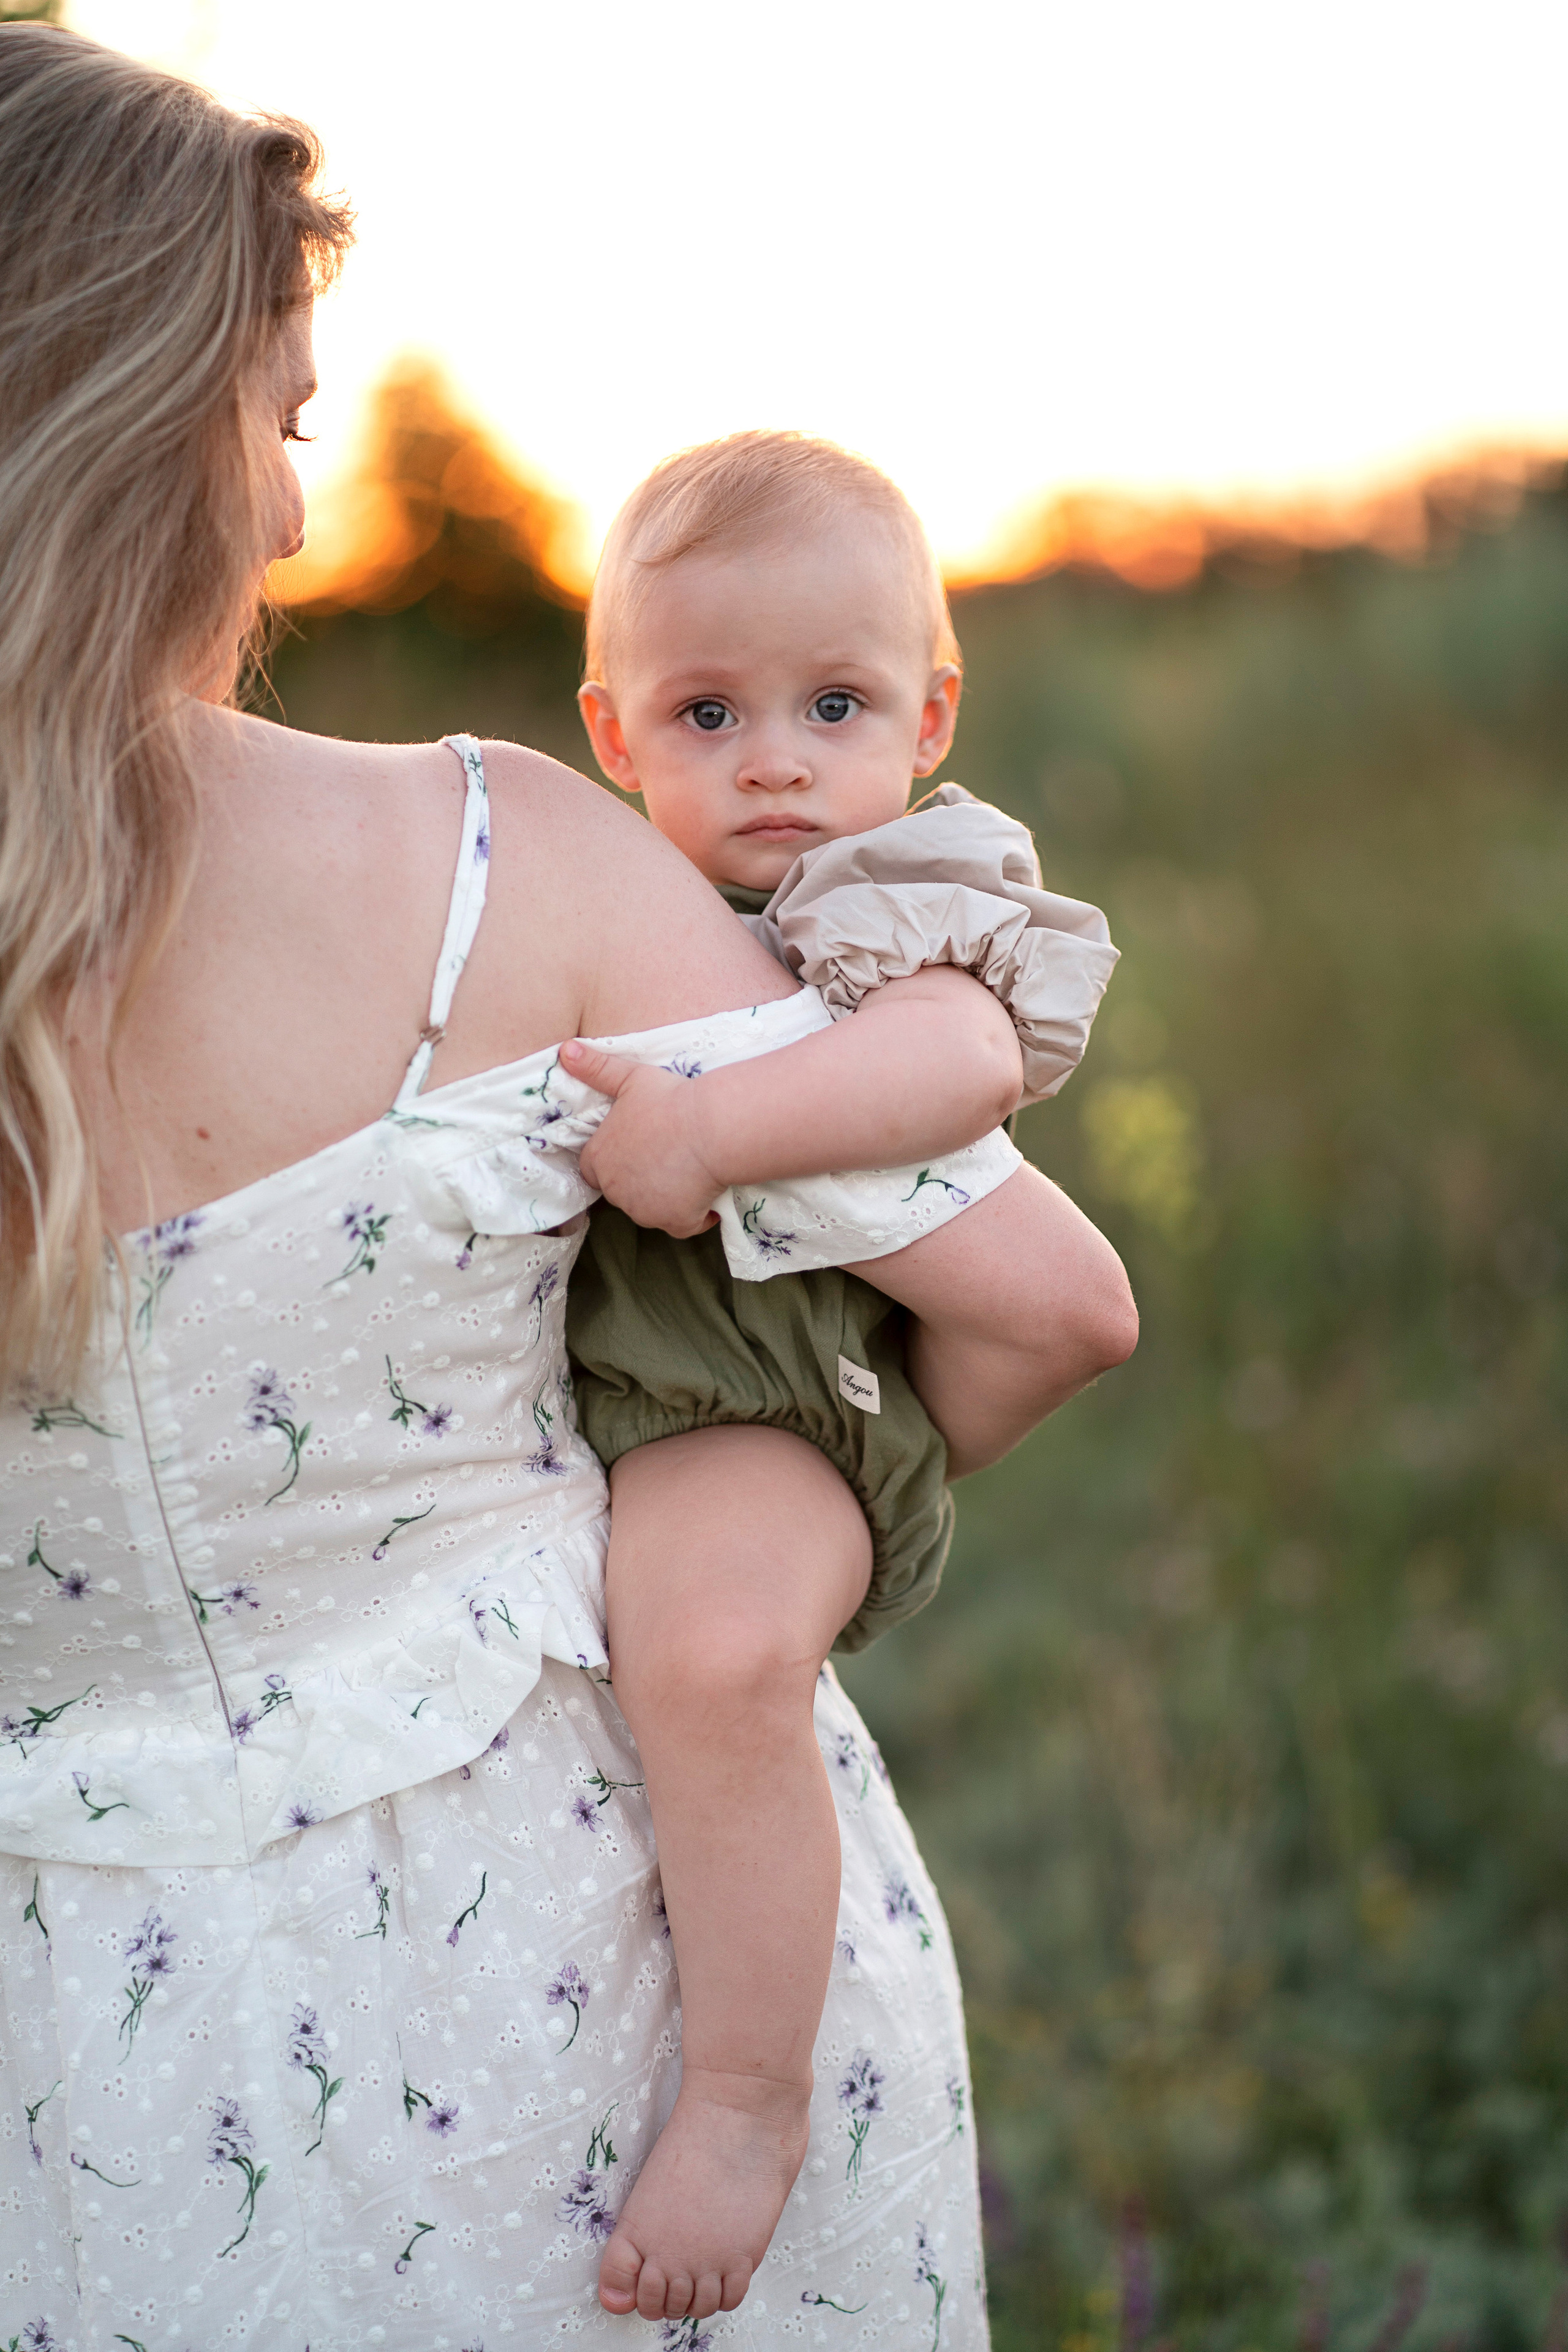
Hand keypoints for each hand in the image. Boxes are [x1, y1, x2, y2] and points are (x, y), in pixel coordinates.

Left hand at [561, 1039, 724, 1236]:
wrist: (712, 1129)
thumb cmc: (671, 1100)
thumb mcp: (630, 1077)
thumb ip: (596, 1068)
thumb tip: (565, 1050)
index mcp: (599, 1158)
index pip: (593, 1168)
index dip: (614, 1158)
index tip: (637, 1147)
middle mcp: (616, 1190)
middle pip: (622, 1189)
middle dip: (639, 1179)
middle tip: (666, 1156)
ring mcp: (644, 1211)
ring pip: (650, 1208)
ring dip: (664, 1197)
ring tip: (686, 1171)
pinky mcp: (675, 1223)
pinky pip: (682, 1224)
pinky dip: (692, 1215)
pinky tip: (704, 1196)